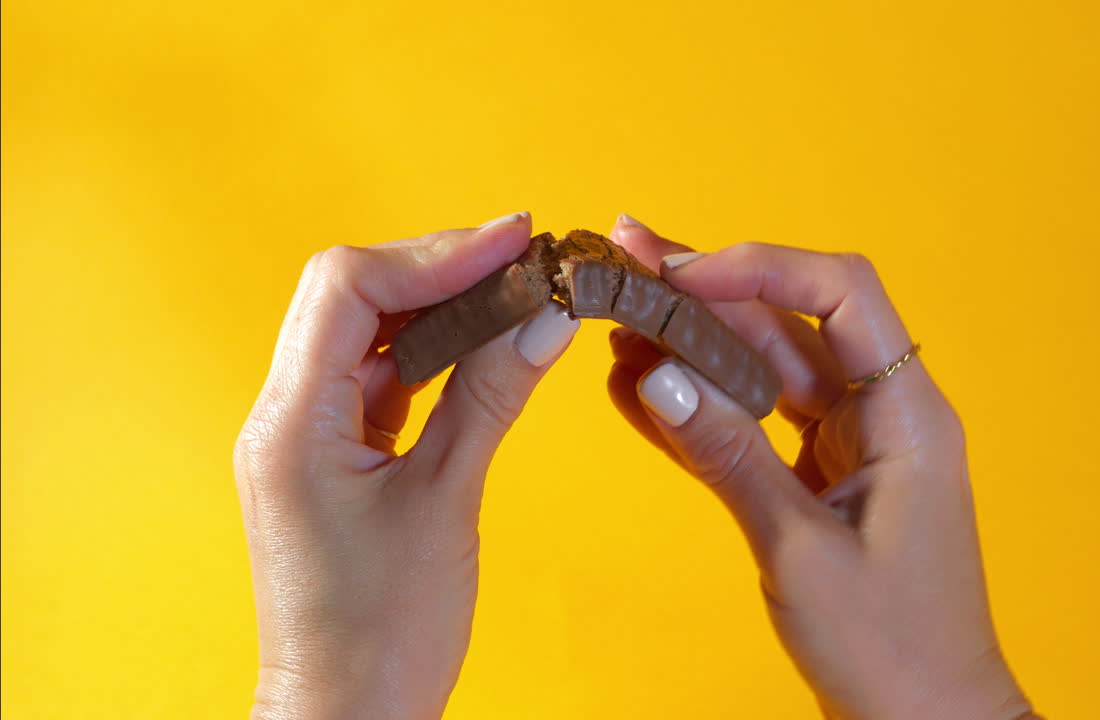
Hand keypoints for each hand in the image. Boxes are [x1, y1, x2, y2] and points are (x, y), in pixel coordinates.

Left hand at [233, 212, 579, 718]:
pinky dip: (435, 353)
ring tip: (518, 290)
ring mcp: (306, 436)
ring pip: (368, 332)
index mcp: (292, 424)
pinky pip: (381, 377)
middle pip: (352, 296)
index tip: (512, 240)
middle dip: (439, 266)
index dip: (433, 253)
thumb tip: (545, 318)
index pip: (347, 289)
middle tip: (524, 254)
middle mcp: (284, 417)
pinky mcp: (335, 456)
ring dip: (441, 305)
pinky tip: (487, 344)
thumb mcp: (445, 502)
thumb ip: (489, 397)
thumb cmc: (383, 633)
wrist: (348, 716)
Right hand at [607, 216, 1033, 719]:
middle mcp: (881, 412)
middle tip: (626, 259)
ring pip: (765, 368)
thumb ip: (729, 455)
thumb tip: (657, 377)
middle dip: (707, 291)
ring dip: (694, 344)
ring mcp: (850, 443)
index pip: (840, 291)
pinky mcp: (821, 475)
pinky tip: (639, 388)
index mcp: (906, 413)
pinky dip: (703, 405)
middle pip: (789, 322)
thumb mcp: (800, 548)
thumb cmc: (892, 647)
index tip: (682, 274)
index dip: (760, 267)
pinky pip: (757, 422)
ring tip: (618, 317)